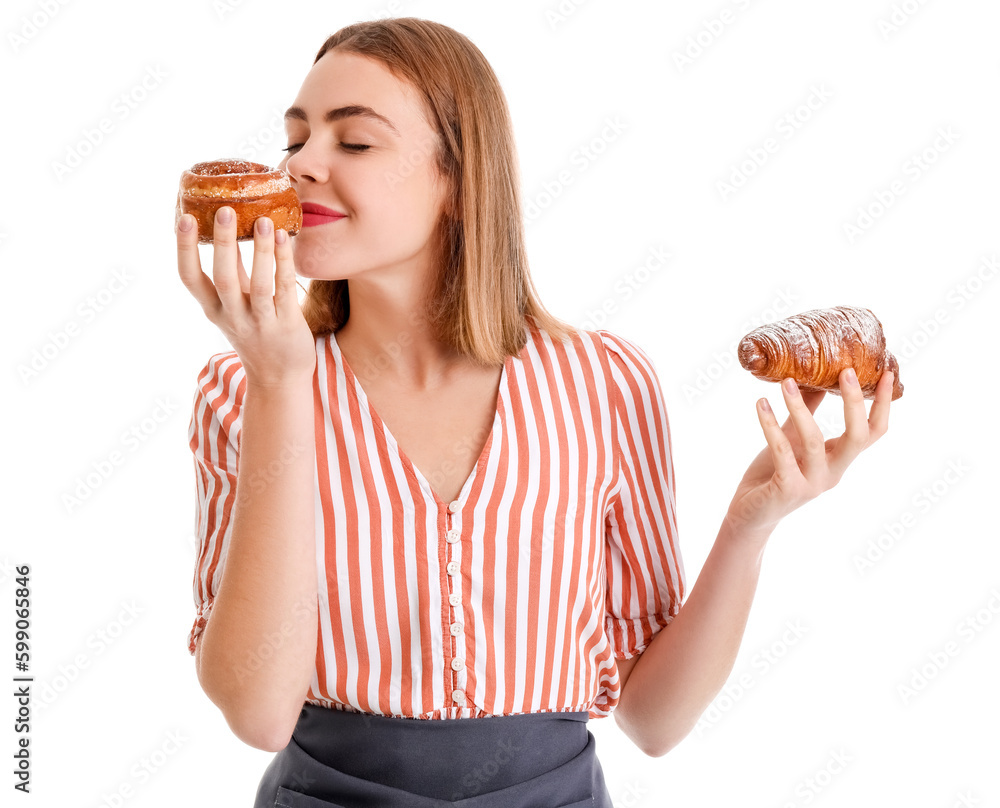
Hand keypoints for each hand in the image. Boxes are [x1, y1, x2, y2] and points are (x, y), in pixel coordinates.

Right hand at [176, 207, 315, 387]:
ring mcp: (260, 323)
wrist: (280, 379)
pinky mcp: (287, 325)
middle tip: (225, 210)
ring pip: (258, 285)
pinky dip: (284, 263)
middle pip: (223, 277)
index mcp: (213, 309)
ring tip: (264, 221)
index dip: (185, 249)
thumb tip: (227, 230)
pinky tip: (285, 239)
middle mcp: (233, 317)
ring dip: (261, 251)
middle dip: (224, 243)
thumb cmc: (257, 333)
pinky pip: (285, 290)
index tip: (184, 219)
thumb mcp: (236, 306)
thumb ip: (233, 273)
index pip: (189, 278)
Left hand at [723, 367, 892, 540]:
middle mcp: (832, 473)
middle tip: (846, 371)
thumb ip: (807, 413)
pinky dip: (770, 425)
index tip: (887, 372)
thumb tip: (818, 378)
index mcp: (839, 460)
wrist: (749, 515)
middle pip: (857, 437)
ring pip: (814, 440)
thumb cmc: (772, 474)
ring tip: (785, 382)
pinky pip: (781, 452)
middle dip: (853, 403)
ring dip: (798, 407)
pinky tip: (761, 404)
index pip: (872, 432)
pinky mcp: (787, 489)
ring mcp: (812, 483)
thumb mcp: (794, 439)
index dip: (882, 405)